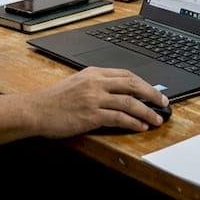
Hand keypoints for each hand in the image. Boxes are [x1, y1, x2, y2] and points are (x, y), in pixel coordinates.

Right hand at [29, 67, 167, 136]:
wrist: (36, 110)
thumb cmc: (54, 100)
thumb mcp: (76, 83)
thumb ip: (96, 85)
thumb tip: (117, 93)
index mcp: (93, 73)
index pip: (126, 75)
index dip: (144, 83)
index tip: (153, 91)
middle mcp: (96, 83)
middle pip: (132, 85)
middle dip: (152, 94)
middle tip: (164, 103)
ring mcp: (94, 98)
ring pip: (129, 102)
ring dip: (147, 111)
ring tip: (156, 119)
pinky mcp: (91, 115)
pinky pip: (119, 118)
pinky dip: (133, 122)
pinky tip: (140, 126)